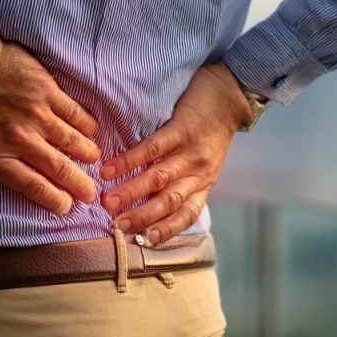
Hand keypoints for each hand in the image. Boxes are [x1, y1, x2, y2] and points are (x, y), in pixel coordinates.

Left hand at [0, 33, 101, 214]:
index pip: (31, 187)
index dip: (52, 200)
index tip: (65, 208)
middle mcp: (20, 141)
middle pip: (59, 169)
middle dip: (79, 185)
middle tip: (91, 193)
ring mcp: (37, 116)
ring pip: (73, 142)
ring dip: (87, 155)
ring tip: (95, 161)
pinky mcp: (48, 92)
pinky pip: (76, 114)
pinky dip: (87, 125)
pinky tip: (92, 132)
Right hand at [100, 61, 251, 244]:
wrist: (229, 95)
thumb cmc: (210, 132)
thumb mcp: (204, 164)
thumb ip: (182, 182)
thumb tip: (148, 204)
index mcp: (203, 184)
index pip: (186, 215)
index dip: (166, 230)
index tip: (142, 241)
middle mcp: (199, 172)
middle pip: (169, 202)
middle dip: (141, 217)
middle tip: (116, 226)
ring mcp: (191, 151)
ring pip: (159, 178)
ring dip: (131, 192)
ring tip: (108, 202)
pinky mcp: (182, 129)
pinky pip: (153, 149)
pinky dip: (129, 160)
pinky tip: (110, 168)